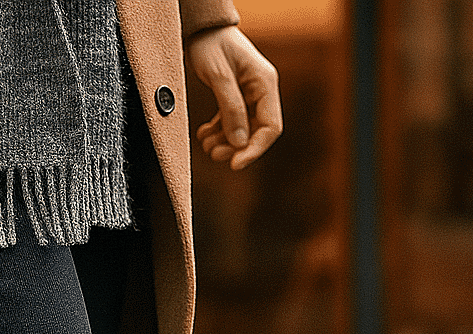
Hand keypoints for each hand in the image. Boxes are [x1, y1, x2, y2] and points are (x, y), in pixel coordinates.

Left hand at [186, 26, 281, 169]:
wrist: (202, 29)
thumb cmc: (211, 45)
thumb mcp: (219, 77)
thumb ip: (230, 109)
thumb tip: (239, 143)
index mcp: (265, 84)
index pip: (270, 126)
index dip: (254, 149)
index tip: (235, 164)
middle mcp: (261, 91)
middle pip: (256, 132)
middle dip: (235, 148)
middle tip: (213, 154)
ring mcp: (249, 95)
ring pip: (241, 130)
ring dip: (224, 142)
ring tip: (205, 144)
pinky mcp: (235, 98)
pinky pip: (230, 123)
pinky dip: (218, 132)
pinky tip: (204, 134)